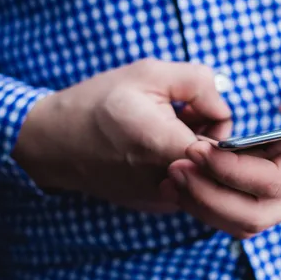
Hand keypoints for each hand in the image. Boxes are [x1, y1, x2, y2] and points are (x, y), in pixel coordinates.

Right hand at [12, 58, 230, 211]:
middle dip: (210, 131)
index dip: (219, 120)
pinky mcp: (158, 205)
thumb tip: (224, 104)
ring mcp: (164, 199)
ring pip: (207, 172)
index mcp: (167, 148)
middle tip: (182, 111)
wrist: (54, 143)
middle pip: (220, 160)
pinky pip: (191, 182)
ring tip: (166, 126)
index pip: (227, 147)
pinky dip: (184, 162)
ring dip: (197, 147)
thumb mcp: (149, 73)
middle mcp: (170, 182)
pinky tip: (158, 147)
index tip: (198, 106)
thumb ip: (199, 82)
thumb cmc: (98, 104)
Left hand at [168, 37, 280, 236]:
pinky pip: (240, 206)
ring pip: (244, 219)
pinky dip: (210, 199)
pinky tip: (186, 179)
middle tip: (174, 167)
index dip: (232, 172)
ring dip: (205, 203)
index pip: (274, 182)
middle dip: (210, 195)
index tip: (197, 149)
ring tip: (172, 174)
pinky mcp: (277, 185)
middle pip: (255, 214)